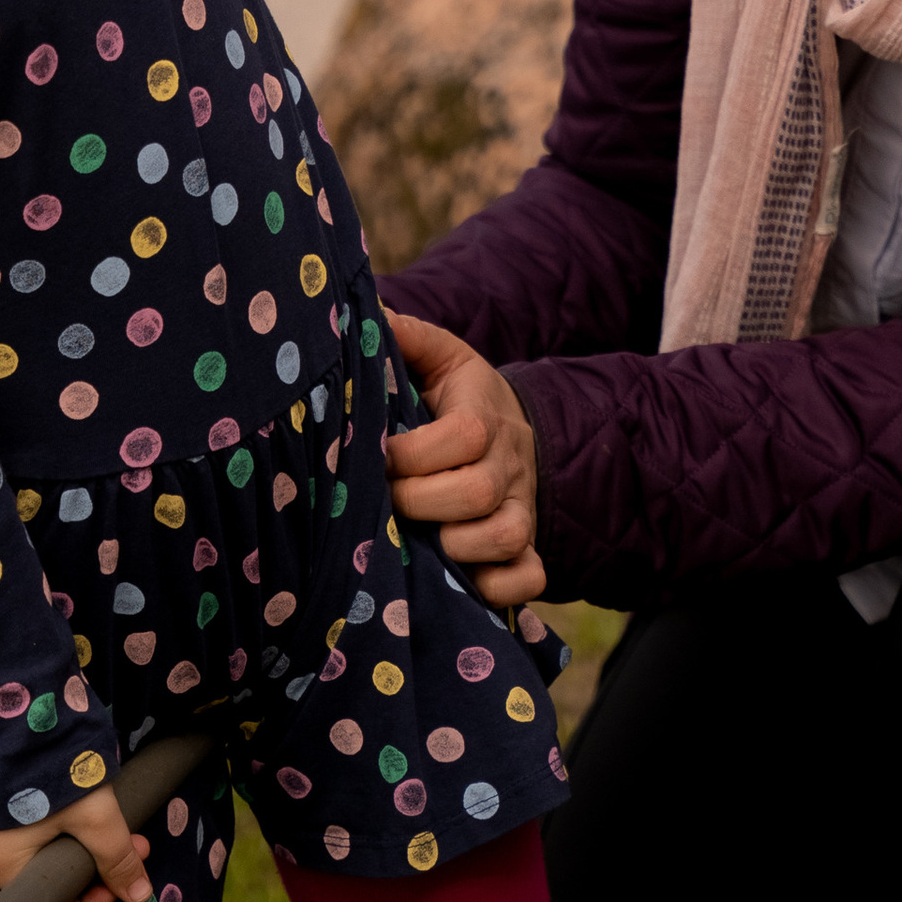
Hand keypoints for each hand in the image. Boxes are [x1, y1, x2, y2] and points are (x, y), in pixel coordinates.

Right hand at [0, 781, 155, 901]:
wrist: (27, 721)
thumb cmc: (53, 776)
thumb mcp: (95, 820)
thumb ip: (118, 860)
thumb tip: (140, 896)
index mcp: (9, 872)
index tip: (121, 885)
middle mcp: (3, 861)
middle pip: (60, 887)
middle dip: (103, 873)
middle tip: (136, 850)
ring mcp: (10, 836)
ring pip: (60, 861)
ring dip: (98, 852)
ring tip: (129, 833)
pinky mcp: (20, 815)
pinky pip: (53, 840)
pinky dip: (82, 836)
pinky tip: (104, 821)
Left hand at [386, 311, 546, 609]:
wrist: (518, 431)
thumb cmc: (461, 398)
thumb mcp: (441, 358)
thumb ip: (408, 336)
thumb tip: (372, 313)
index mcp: (485, 417)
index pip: (464, 435)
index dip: (414, 452)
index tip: (381, 454)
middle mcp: (509, 466)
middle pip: (476, 492)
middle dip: (420, 501)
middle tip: (386, 500)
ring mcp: (522, 509)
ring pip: (505, 537)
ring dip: (454, 546)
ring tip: (419, 538)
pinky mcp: (529, 547)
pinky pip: (529, 578)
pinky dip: (498, 588)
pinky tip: (463, 579)